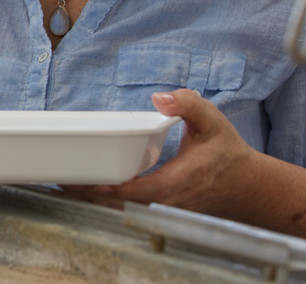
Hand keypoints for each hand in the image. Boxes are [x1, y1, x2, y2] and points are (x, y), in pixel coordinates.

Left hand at [61, 89, 258, 216]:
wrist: (245, 186)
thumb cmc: (226, 152)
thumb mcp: (213, 121)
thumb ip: (188, 104)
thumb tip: (160, 98)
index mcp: (177, 181)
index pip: (138, 190)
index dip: (112, 187)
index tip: (87, 181)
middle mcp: (165, 201)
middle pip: (120, 203)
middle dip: (90, 194)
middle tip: (60, 180)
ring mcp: (161, 209)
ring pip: (120, 209)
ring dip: (92, 199)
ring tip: (63, 184)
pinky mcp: (157, 209)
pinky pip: (126, 208)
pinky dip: (104, 201)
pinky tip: (83, 190)